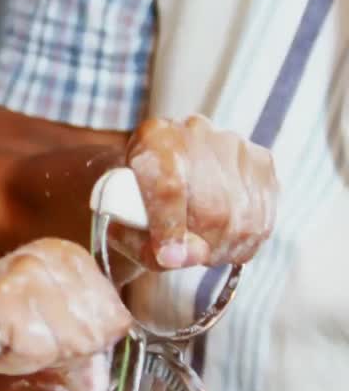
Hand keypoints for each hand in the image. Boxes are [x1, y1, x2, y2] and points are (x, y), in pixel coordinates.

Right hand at [0, 238, 129, 390]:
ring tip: (10, 339)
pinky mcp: (3, 297)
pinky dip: (20, 358)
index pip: (117, 319)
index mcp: (70, 257)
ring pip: (73, 342)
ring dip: (41, 356)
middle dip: (65, 352)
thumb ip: (85, 356)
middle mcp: (52, 255)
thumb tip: (101, 379)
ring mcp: (27, 272)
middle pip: (98, 332)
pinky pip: (40, 348)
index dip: (87, 343)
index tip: (49, 334)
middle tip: (25, 338)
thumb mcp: (51, 343)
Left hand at [125, 114, 277, 268]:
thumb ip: (148, 247)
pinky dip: (246, 242)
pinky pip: (264, 217)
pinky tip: (227, 240)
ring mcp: (235, 145)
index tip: (168, 257)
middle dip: (202, 244)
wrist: (165, 173)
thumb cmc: (135, 205)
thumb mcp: (125, 226)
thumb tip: (187, 257)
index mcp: (154, 139)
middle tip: (190, 256)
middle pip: (212, 207)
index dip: (170, 227)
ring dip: (225, 247)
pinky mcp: (262, 162)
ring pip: (243, 216)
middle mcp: (197, 133)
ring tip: (206, 248)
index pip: (168, 185)